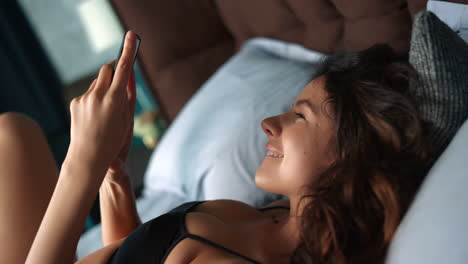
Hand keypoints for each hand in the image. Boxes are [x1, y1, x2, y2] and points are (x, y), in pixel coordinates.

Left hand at [67, 31, 137, 177]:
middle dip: (114, 70)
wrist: (87, 157)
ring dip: (104, 87)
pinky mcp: (75, 103)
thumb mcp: (125, 119)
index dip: (128, 52)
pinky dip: (94, 98)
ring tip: (106, 110)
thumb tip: (125, 77)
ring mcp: (84, 98)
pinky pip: (88, 93)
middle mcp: (97, 95)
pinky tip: (95, 116)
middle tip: (120, 79)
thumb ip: (125, 96)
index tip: (131, 36)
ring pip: (98, 82)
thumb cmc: (112, 141)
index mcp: (114, 100)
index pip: (123, 70)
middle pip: (107, 70)